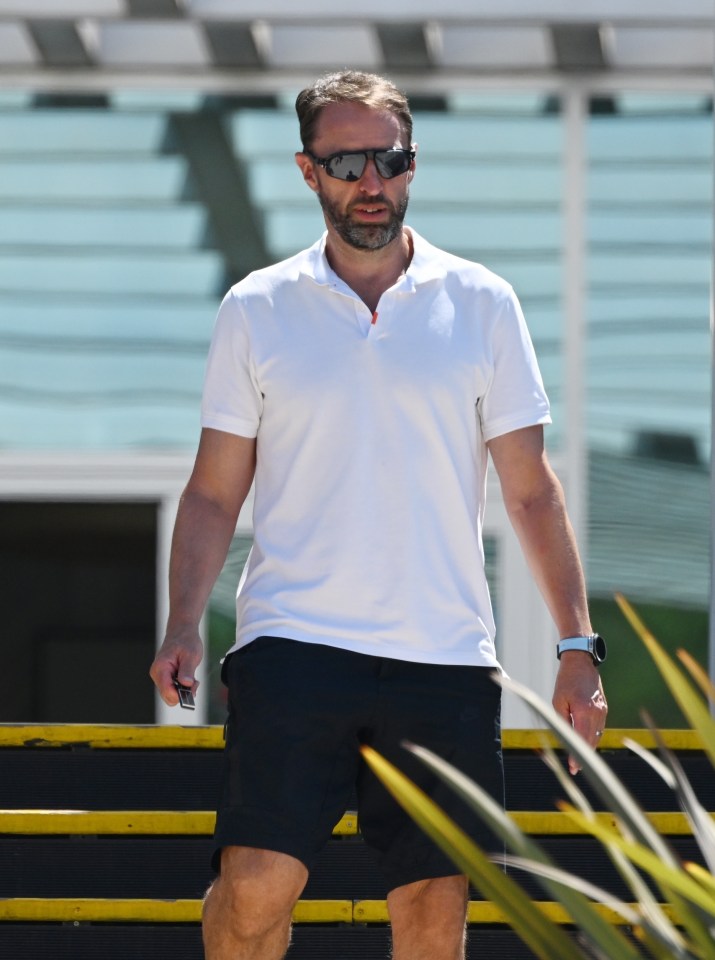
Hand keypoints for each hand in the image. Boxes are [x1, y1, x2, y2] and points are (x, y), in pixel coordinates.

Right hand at [149, 627, 202, 707]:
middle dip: (183, 693)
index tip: (192, 688)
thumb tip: (186, 684)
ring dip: (184, 690)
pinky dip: (183, 687)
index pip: (167, 691)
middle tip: (195, 682)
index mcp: (161, 668)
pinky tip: (190, 679)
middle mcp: (158, 674)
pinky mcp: (166, 677)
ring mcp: (161, 676)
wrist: (182, 631)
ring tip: (193, 679)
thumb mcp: (191, 654)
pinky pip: (174, 689)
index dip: (180, 695)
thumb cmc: (185, 640)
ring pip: (171, 694)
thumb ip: (187, 670)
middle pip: (168, 696)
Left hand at [552, 651, 607, 774]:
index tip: (574, 768)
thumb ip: (563, 721)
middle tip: (576, 768)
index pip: (582, 739)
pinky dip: (593, 736)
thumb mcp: (558, 701)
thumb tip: (566, 738)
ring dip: (589, 747)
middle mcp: (597, 713)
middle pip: (592, 740)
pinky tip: (586, 742)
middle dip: (584, 755)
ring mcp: (603, 710)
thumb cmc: (566, 681)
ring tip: (580, 759)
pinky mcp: (604, 708)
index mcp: (584, 711)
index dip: (578, 755)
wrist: (581, 662)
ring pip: (597, 735)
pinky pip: (599, 727)